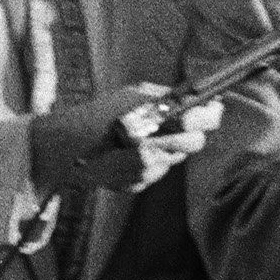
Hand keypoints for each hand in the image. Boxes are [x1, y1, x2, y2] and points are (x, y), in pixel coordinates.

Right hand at [28, 84, 219, 200]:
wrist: (65, 146)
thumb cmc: (101, 113)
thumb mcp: (134, 94)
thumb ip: (169, 96)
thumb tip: (203, 99)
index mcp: (153, 122)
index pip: (203, 121)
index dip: (212, 114)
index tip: (215, 108)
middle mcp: (152, 149)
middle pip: (196, 144)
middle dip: (193, 132)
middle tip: (183, 123)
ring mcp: (145, 171)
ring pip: (176, 158)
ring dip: (170, 147)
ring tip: (147, 136)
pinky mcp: (136, 185)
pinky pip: (158, 172)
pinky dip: (152, 162)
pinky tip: (132, 153)